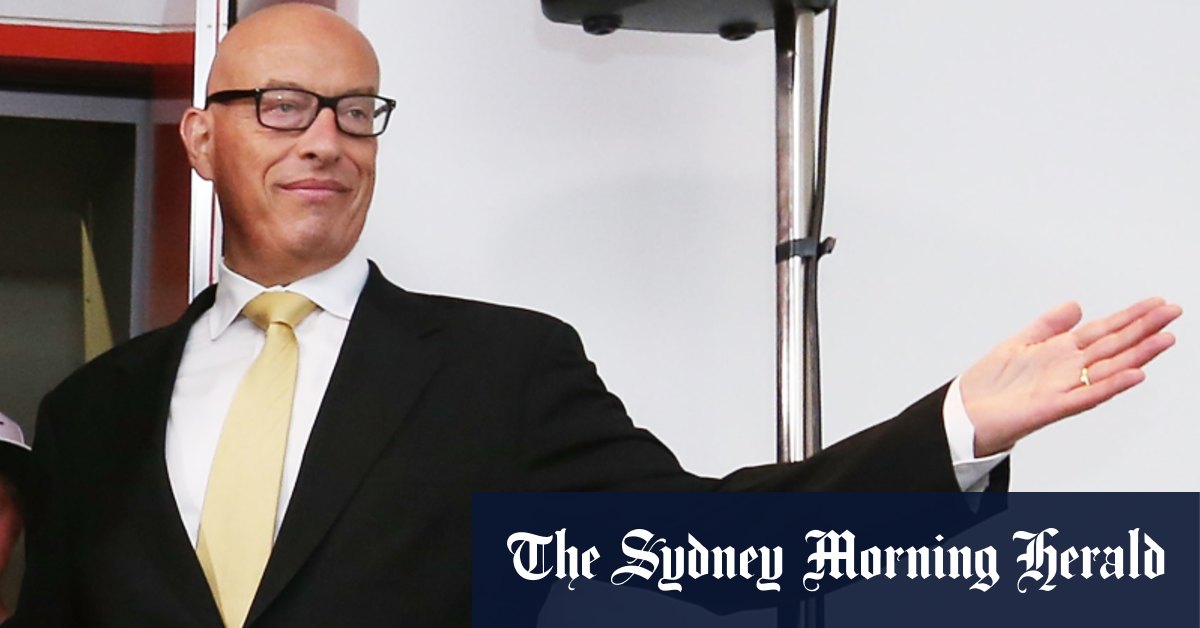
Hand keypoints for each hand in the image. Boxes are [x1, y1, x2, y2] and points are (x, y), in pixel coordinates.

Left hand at [960, 297, 1181, 456]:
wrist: (966, 413)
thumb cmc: (991, 385)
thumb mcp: (1020, 342)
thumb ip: (1049, 325)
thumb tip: (1077, 305)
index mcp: (1061, 352)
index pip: (1104, 330)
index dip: (1129, 316)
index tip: (1156, 304)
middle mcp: (1069, 369)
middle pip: (1114, 345)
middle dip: (1143, 328)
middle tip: (1173, 312)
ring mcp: (1065, 388)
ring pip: (1110, 369)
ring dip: (1138, 355)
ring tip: (1165, 339)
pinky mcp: (1054, 406)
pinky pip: (1088, 395)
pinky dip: (1111, 385)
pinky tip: (1134, 375)